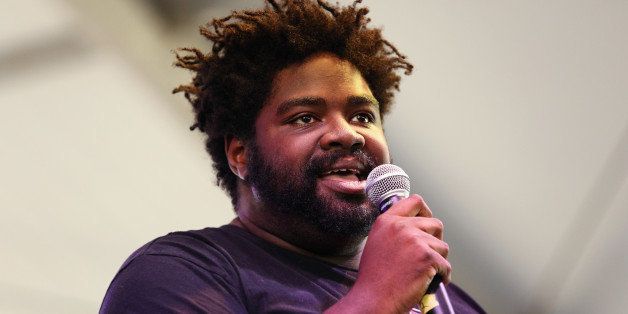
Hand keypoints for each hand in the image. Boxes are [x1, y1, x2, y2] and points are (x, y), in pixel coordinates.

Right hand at [327, 194, 450, 312]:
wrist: (373, 299)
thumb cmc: (374, 278)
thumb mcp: (377, 243)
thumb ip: (394, 231)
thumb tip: (414, 228)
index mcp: (387, 221)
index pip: (414, 202)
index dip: (425, 212)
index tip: (427, 222)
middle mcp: (400, 226)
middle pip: (434, 223)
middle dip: (435, 240)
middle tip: (429, 255)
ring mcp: (415, 240)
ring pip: (442, 246)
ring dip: (438, 260)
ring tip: (424, 273)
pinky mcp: (427, 257)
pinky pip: (445, 265)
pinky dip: (442, 276)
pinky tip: (429, 283)